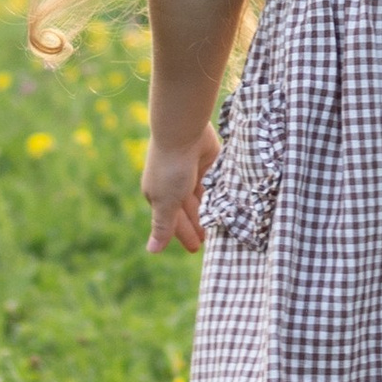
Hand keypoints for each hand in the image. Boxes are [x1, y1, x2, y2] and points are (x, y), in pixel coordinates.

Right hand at [143, 126, 219, 254]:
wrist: (183, 131)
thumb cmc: (170, 168)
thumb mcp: (166, 201)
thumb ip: (163, 226)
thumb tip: (152, 251)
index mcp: (160, 194)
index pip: (173, 220)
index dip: (185, 235)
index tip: (197, 249)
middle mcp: (175, 184)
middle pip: (189, 211)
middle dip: (199, 225)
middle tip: (213, 243)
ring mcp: (192, 173)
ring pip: (203, 198)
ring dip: (211, 212)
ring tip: (224, 228)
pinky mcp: (209, 162)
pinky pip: (215, 183)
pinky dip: (219, 194)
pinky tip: (229, 205)